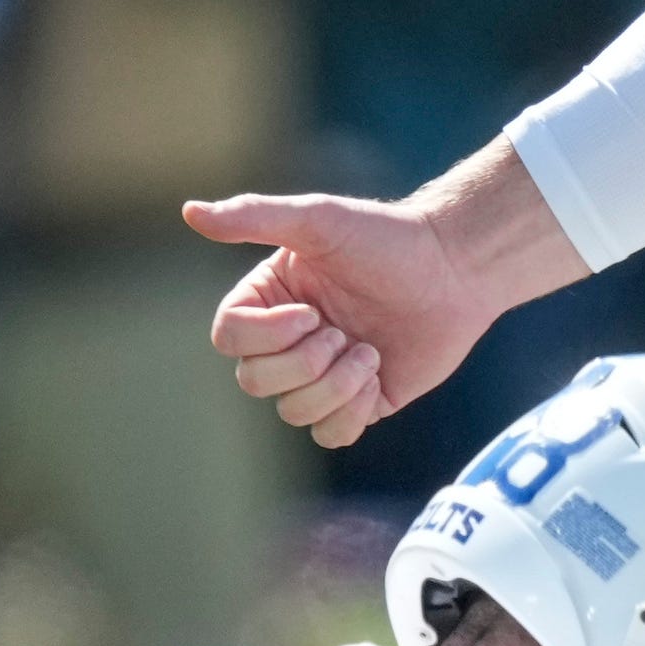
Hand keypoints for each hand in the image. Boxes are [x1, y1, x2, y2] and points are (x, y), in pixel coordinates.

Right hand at [188, 147, 573, 448]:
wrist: (455, 268)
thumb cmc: (387, 237)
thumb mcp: (317, 219)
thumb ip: (254, 216)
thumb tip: (188, 212)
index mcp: (270, 300)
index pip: (228, 337)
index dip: (266, 336)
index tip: (312, 311)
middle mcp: (289, 340)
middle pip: (254, 382)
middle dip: (304, 363)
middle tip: (344, 333)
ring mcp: (323, 374)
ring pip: (293, 412)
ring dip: (335, 386)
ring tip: (370, 353)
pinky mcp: (361, 401)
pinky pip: (332, 434)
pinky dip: (352, 412)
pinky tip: (377, 378)